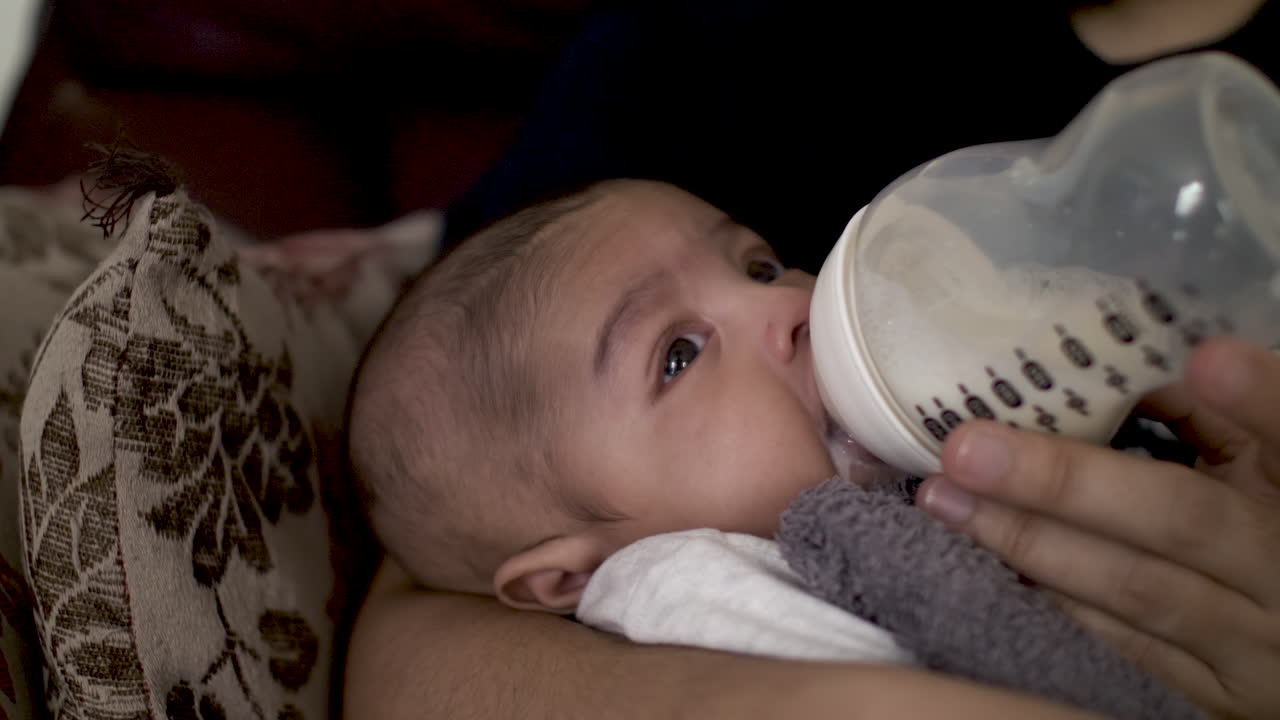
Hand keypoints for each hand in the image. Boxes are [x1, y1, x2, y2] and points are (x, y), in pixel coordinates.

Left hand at [917, 336, 1279, 719]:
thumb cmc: (1268, 525)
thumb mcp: (1259, 464)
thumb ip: (1211, 415)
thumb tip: (1111, 364)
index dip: (1259, 397)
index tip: (1207, 358)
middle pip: (1177, 520)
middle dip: (1063, 481)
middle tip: (966, 448)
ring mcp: (1252, 642)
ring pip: (1133, 590)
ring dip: (1029, 541)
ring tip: (946, 499)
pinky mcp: (1214, 695)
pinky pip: (1121, 644)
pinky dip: (1052, 598)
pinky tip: (987, 557)